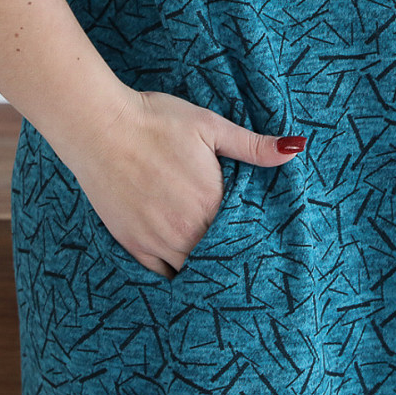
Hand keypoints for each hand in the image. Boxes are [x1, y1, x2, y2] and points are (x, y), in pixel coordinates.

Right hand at [62, 86, 305, 278]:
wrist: (99, 126)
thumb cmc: (156, 121)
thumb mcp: (209, 125)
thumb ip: (252, 146)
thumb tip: (296, 149)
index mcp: (212, 203)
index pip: (243, 236)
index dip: (251, 238)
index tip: (258, 240)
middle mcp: (187, 230)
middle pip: (218, 258)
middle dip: (229, 256)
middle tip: (238, 255)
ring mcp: (156, 240)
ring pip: (191, 270)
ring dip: (202, 265)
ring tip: (211, 259)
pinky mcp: (132, 243)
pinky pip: (160, 273)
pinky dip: (173, 270)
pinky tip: (180, 261)